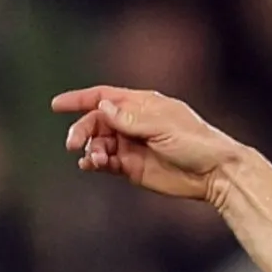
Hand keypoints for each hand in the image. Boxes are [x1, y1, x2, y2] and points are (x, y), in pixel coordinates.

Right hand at [54, 85, 241, 201]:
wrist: (214, 174)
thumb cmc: (195, 142)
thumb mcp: (162, 125)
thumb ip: (131, 118)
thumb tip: (103, 107)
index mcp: (142, 104)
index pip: (103, 97)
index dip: (79, 99)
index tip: (56, 105)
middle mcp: (133, 123)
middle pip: (96, 121)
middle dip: (82, 130)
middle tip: (73, 143)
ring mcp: (132, 146)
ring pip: (99, 143)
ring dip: (90, 149)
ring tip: (95, 159)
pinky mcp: (132, 168)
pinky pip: (106, 162)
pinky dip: (95, 163)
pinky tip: (91, 165)